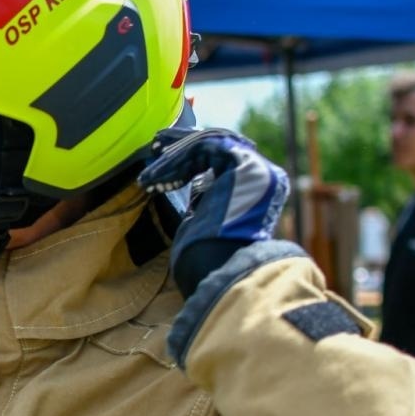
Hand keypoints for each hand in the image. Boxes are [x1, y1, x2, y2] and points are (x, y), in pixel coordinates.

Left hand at [138, 127, 289, 295]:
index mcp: (257, 191)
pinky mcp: (247, 165)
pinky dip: (179, 158)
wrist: (219, 273)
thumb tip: (189, 178)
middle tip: (155, 143)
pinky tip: (160, 176)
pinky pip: (206, 147)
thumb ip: (203, 195)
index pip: (223, 159)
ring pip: (209, 144)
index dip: (191, 156)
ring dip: (174, 157)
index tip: (163, 160)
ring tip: (150, 172)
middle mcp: (264, 177)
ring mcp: (259, 170)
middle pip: (218, 145)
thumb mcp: (204, 218)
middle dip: (182, 144)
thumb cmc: (206, 258)